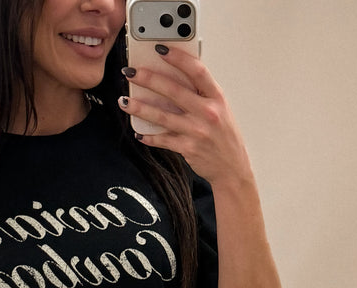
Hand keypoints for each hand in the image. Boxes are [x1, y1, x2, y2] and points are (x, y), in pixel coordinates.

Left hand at [119, 45, 252, 186]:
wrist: (232, 167)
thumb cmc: (224, 135)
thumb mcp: (220, 108)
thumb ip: (201, 93)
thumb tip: (174, 76)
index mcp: (216, 97)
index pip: (196, 71)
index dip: (178, 58)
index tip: (160, 49)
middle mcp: (207, 112)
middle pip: (173, 90)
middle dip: (148, 79)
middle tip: (131, 72)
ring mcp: (197, 131)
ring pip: (162, 116)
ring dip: (140, 108)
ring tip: (124, 101)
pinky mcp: (188, 148)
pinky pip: (163, 140)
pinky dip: (149, 136)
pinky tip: (138, 132)